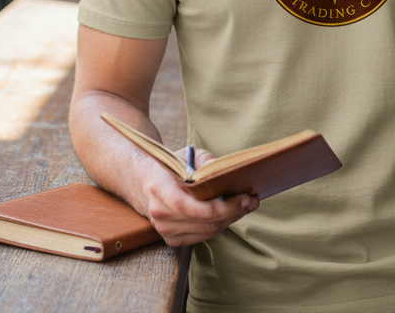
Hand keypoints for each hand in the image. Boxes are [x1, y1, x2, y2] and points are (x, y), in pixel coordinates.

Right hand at [139, 148, 258, 245]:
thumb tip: (227, 173)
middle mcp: (160, 214)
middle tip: (252, 200)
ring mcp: (164, 230)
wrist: (141, 182)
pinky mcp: (172, 239)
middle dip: (235, 211)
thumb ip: (206, 161)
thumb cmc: (167, 166)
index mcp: (159, 189)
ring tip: (246, 206)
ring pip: (208, 231)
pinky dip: (220, 226)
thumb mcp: (184, 155)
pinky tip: (230, 214)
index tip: (244, 197)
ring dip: (231, 219)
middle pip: (206, 221)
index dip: (222, 206)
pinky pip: (204, 236)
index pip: (192, 207)